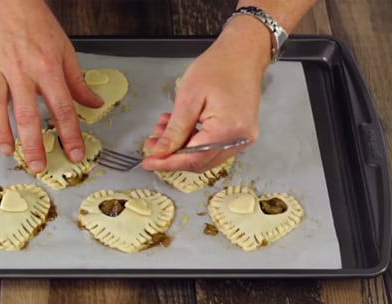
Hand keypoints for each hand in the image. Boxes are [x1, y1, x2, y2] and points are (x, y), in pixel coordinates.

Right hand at [0, 0, 102, 172]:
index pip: (62, 108)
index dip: (69, 134)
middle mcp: (21, 71)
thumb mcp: (65, 50)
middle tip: (38, 165)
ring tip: (9, 151)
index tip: (74, 153)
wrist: (6, 1)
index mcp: (47, 68)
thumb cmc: (36, 24)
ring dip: (2, 133)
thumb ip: (78, 82)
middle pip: (27, 115)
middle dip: (33, 145)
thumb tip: (94, 104)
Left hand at [142, 16, 270, 172]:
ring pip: (205, 157)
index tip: (148, 162)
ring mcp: (242, 138)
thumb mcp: (188, 98)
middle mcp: (239, 139)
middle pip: (199, 162)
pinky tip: (180, 128)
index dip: (167, 163)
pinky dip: (194, 142)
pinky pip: (213, 147)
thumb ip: (175, 131)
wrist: (243, 53)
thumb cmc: (218, 67)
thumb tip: (160, 153)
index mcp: (228, 130)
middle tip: (151, 144)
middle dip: (172, 156)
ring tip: (163, 131)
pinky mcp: (240, 134)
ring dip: (181, 148)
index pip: (193, 159)